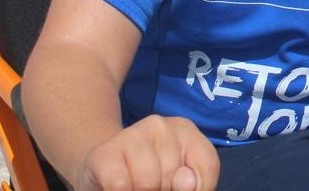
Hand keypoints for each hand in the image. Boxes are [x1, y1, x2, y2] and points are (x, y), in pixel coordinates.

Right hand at [76, 115, 218, 190]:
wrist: (102, 172)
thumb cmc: (149, 176)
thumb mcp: (178, 177)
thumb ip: (196, 181)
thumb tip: (186, 183)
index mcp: (185, 130)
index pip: (207, 166)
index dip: (199, 188)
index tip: (181, 189)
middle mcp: (159, 124)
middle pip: (175, 177)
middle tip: (152, 186)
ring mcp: (130, 134)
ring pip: (148, 182)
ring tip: (135, 186)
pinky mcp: (104, 152)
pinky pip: (120, 185)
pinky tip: (119, 188)